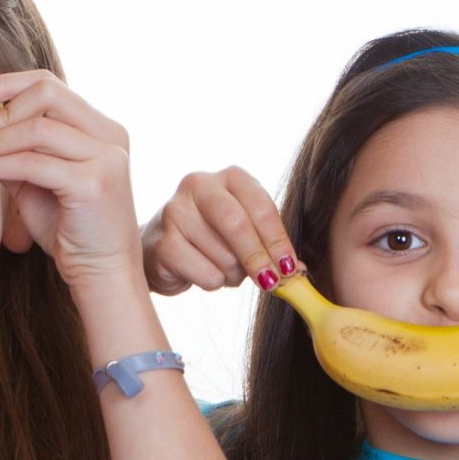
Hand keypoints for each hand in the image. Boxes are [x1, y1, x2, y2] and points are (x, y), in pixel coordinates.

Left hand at [0, 71, 141, 287]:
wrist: (101, 272)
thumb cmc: (69, 229)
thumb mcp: (38, 179)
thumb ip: (17, 149)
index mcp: (102, 128)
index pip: (51, 86)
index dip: (8, 85)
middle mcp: (111, 136)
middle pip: (47, 94)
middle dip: (0, 105)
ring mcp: (107, 158)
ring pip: (36, 129)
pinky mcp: (95, 183)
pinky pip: (33, 163)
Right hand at [140, 166, 295, 294]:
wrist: (162, 249)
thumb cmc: (213, 238)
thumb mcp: (245, 230)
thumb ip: (270, 244)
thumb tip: (297, 270)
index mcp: (230, 176)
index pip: (260, 206)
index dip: (277, 239)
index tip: (289, 266)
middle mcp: (199, 185)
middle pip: (237, 224)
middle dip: (258, 258)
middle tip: (271, 281)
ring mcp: (175, 211)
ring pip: (224, 256)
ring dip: (234, 274)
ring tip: (223, 269)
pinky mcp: (162, 243)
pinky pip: (205, 274)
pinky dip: (213, 283)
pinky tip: (201, 273)